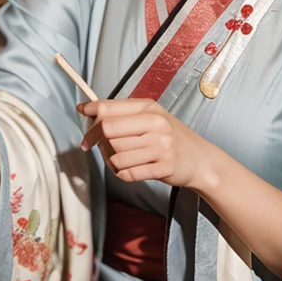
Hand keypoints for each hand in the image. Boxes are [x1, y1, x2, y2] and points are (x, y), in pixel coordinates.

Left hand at [78, 98, 216, 191]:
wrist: (200, 160)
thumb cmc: (170, 137)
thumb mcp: (152, 116)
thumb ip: (123, 113)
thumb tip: (88, 109)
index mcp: (149, 108)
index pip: (109, 107)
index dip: (90, 112)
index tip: (81, 114)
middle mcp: (155, 124)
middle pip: (107, 130)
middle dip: (93, 138)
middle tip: (90, 144)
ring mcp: (160, 146)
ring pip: (115, 154)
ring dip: (109, 160)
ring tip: (117, 159)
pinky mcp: (163, 168)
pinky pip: (127, 173)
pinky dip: (122, 173)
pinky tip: (128, 169)